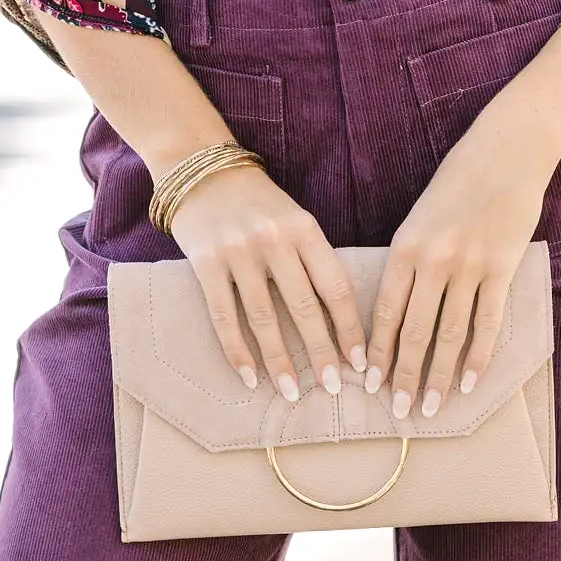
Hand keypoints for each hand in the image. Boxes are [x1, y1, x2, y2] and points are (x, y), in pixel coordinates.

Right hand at [169, 161, 366, 399]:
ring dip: (279, 360)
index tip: (360, 362)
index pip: (335, 286)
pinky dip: (237, 350)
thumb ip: (313, 260)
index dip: (350, 328)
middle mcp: (274, 240)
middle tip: (333, 387)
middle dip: (321, 352)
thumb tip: (337, 321)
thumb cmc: (257, 203)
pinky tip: (250, 376)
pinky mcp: (206, 263)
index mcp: (305, 228)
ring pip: (264, 317)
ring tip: (292, 391)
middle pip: (304, 307)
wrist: (201, 169)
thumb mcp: (294, 219)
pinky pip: (224, 316)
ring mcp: (238, 252)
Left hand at [364, 121, 553, 421]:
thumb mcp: (417, 217)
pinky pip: (487, 323)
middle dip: (404, 376)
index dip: (376, 353)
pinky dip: (478, 357)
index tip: (369, 384)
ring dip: (440, 377)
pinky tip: (471, 382)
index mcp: (405, 248)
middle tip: (398, 411)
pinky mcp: (502, 269)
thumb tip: (395, 310)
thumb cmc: (458, 183)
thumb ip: (407, 261)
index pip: (384, 313)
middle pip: (415, 332)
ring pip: (451, 335)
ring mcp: (470, 267)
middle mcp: (434, 261)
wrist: (507, 153)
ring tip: (432, 406)